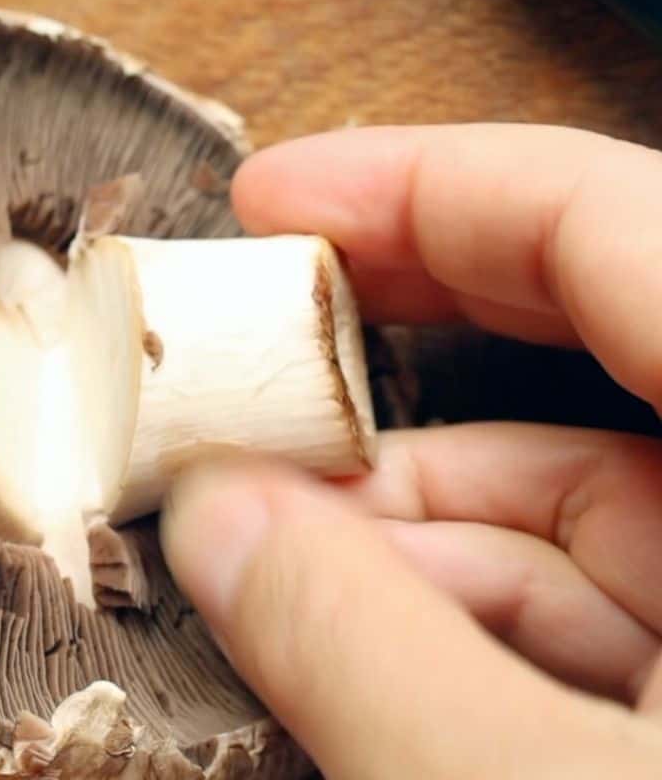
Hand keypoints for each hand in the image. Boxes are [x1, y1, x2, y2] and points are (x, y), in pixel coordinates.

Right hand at [161, 124, 661, 778]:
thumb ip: (364, 647)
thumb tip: (218, 525)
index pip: (614, 226)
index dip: (430, 186)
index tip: (276, 200)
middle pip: (594, 337)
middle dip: (402, 344)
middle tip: (266, 337)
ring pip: (581, 499)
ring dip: (407, 520)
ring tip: (275, 555)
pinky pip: (607, 602)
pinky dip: (471, 607)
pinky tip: (364, 641)